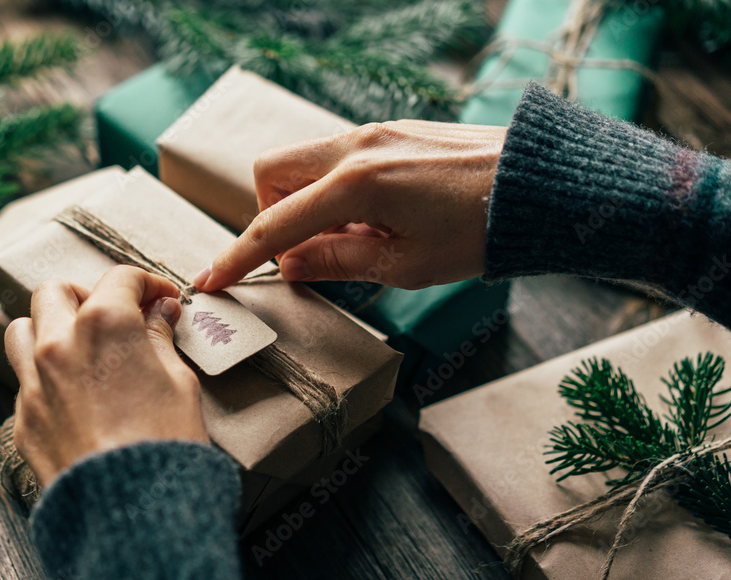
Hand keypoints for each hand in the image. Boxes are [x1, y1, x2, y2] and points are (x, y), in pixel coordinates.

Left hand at [4, 266, 208, 486]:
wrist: (132, 511)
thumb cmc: (166, 445)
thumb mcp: (180, 382)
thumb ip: (160, 340)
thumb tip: (159, 315)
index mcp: (104, 325)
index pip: (120, 279)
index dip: (147, 284)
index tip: (161, 300)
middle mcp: (58, 345)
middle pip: (55, 291)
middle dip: (86, 294)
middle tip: (115, 315)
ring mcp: (33, 383)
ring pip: (22, 329)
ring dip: (48, 327)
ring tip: (79, 347)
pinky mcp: (23, 421)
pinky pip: (25, 382)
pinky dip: (46, 376)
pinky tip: (75, 396)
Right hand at [193, 120, 506, 291]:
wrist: (539, 185)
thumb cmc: (480, 231)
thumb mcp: (406, 265)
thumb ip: (336, 261)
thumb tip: (290, 263)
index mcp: (355, 185)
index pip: (273, 225)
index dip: (237, 256)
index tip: (209, 278)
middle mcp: (356, 147)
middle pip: (271, 172)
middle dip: (273, 213)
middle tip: (311, 249)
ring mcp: (374, 132)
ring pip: (303, 162)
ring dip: (308, 202)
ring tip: (359, 236)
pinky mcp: (392, 131)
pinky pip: (339, 156)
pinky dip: (337, 189)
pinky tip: (380, 216)